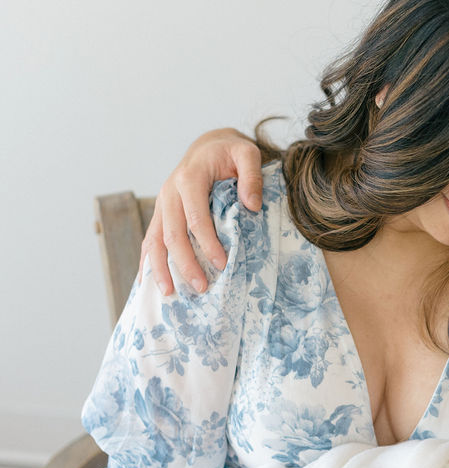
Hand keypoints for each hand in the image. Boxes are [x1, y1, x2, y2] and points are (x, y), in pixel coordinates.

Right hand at [140, 128, 262, 294]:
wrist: (208, 146)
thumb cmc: (230, 152)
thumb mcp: (246, 153)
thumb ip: (252, 175)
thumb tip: (252, 205)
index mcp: (189, 178)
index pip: (195, 217)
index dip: (207, 242)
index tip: (222, 264)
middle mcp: (169, 192)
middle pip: (171, 233)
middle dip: (184, 263)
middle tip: (201, 287)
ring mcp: (162, 204)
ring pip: (154, 240)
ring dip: (160, 268)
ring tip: (170, 294)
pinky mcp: (160, 213)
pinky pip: (149, 240)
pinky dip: (148, 262)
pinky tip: (149, 284)